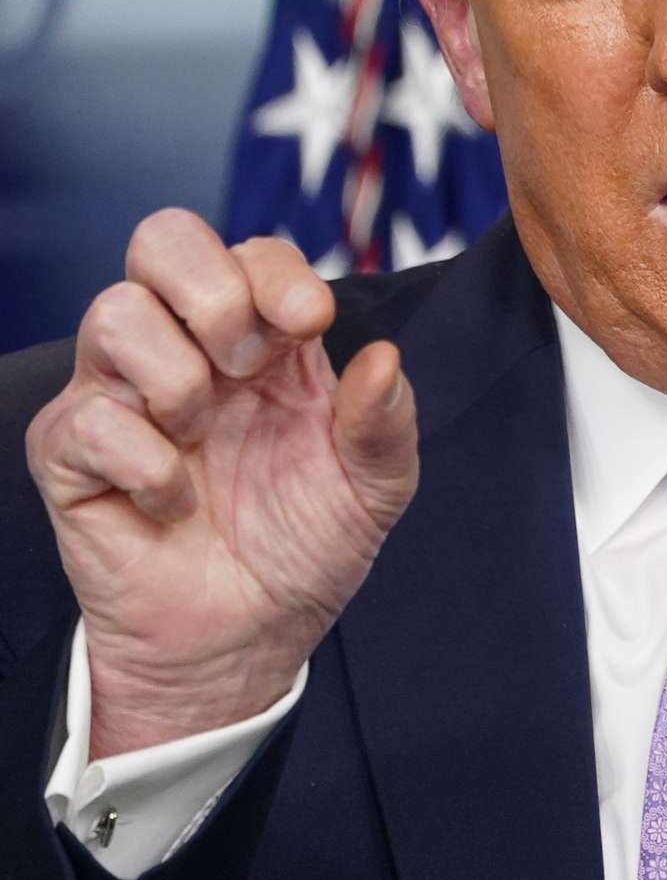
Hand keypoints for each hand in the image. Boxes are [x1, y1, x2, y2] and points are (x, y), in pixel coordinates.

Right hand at [25, 210, 418, 756]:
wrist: (251, 639)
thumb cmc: (306, 547)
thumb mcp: (375, 486)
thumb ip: (385, 420)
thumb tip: (383, 358)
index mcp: (262, 340)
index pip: (250, 252)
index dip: (276, 272)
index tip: (309, 324)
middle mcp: (185, 350)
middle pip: (161, 240)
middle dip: (213, 292)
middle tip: (248, 366)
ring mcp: (120, 396)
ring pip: (113, 313)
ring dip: (177, 376)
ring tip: (204, 434)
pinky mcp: (69, 455)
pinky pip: (87, 417)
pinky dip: (145, 461)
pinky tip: (173, 501)